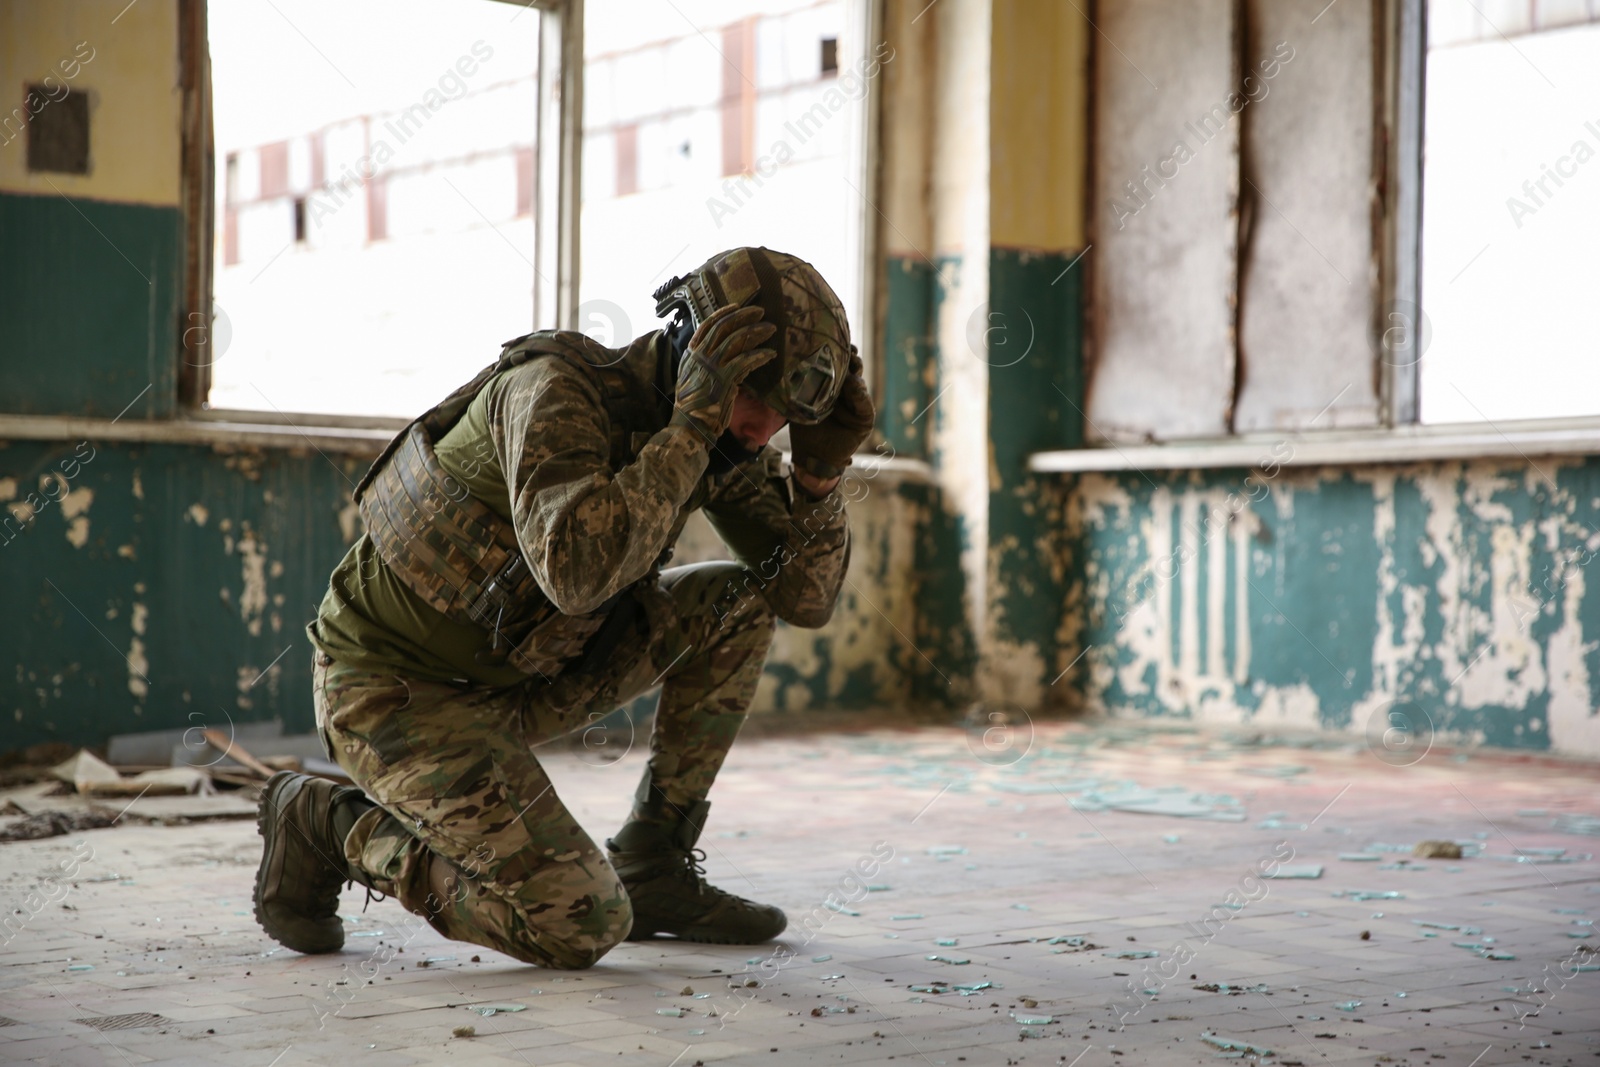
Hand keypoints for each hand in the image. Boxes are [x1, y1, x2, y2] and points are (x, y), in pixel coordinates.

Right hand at [669, 305, 776, 442]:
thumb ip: (704, 361)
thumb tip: (723, 350)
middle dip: (743, 315)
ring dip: (757, 332)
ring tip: (771, 329)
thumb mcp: (692, 376)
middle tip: (760, 311)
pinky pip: (746, 360)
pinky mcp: (724, 379)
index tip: (737, 306)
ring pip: (737, 340)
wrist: (689, 424)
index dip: (723, 313)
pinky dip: (760, 355)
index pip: (707, 325)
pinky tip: (771, 353)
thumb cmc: (694, 404)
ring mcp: (712, 366)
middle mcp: (700, 356)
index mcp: (692, 353)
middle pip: (724, 326)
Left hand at [789, 351, 873, 480]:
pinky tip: (854, 383)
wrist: (812, 458)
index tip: (830, 337)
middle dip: (848, 356)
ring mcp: (857, 404)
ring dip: (855, 370)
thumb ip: (799, 385)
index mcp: (832, 387)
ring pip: (859, 382)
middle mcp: (846, 393)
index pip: (837, 365)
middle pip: (851, 369)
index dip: (836, 352)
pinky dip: (860, 393)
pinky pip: (864, 403)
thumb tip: (785, 360)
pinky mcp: (864, 418)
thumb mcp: (799, 403)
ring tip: (850, 359)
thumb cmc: (804, 429)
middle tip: (843, 345)